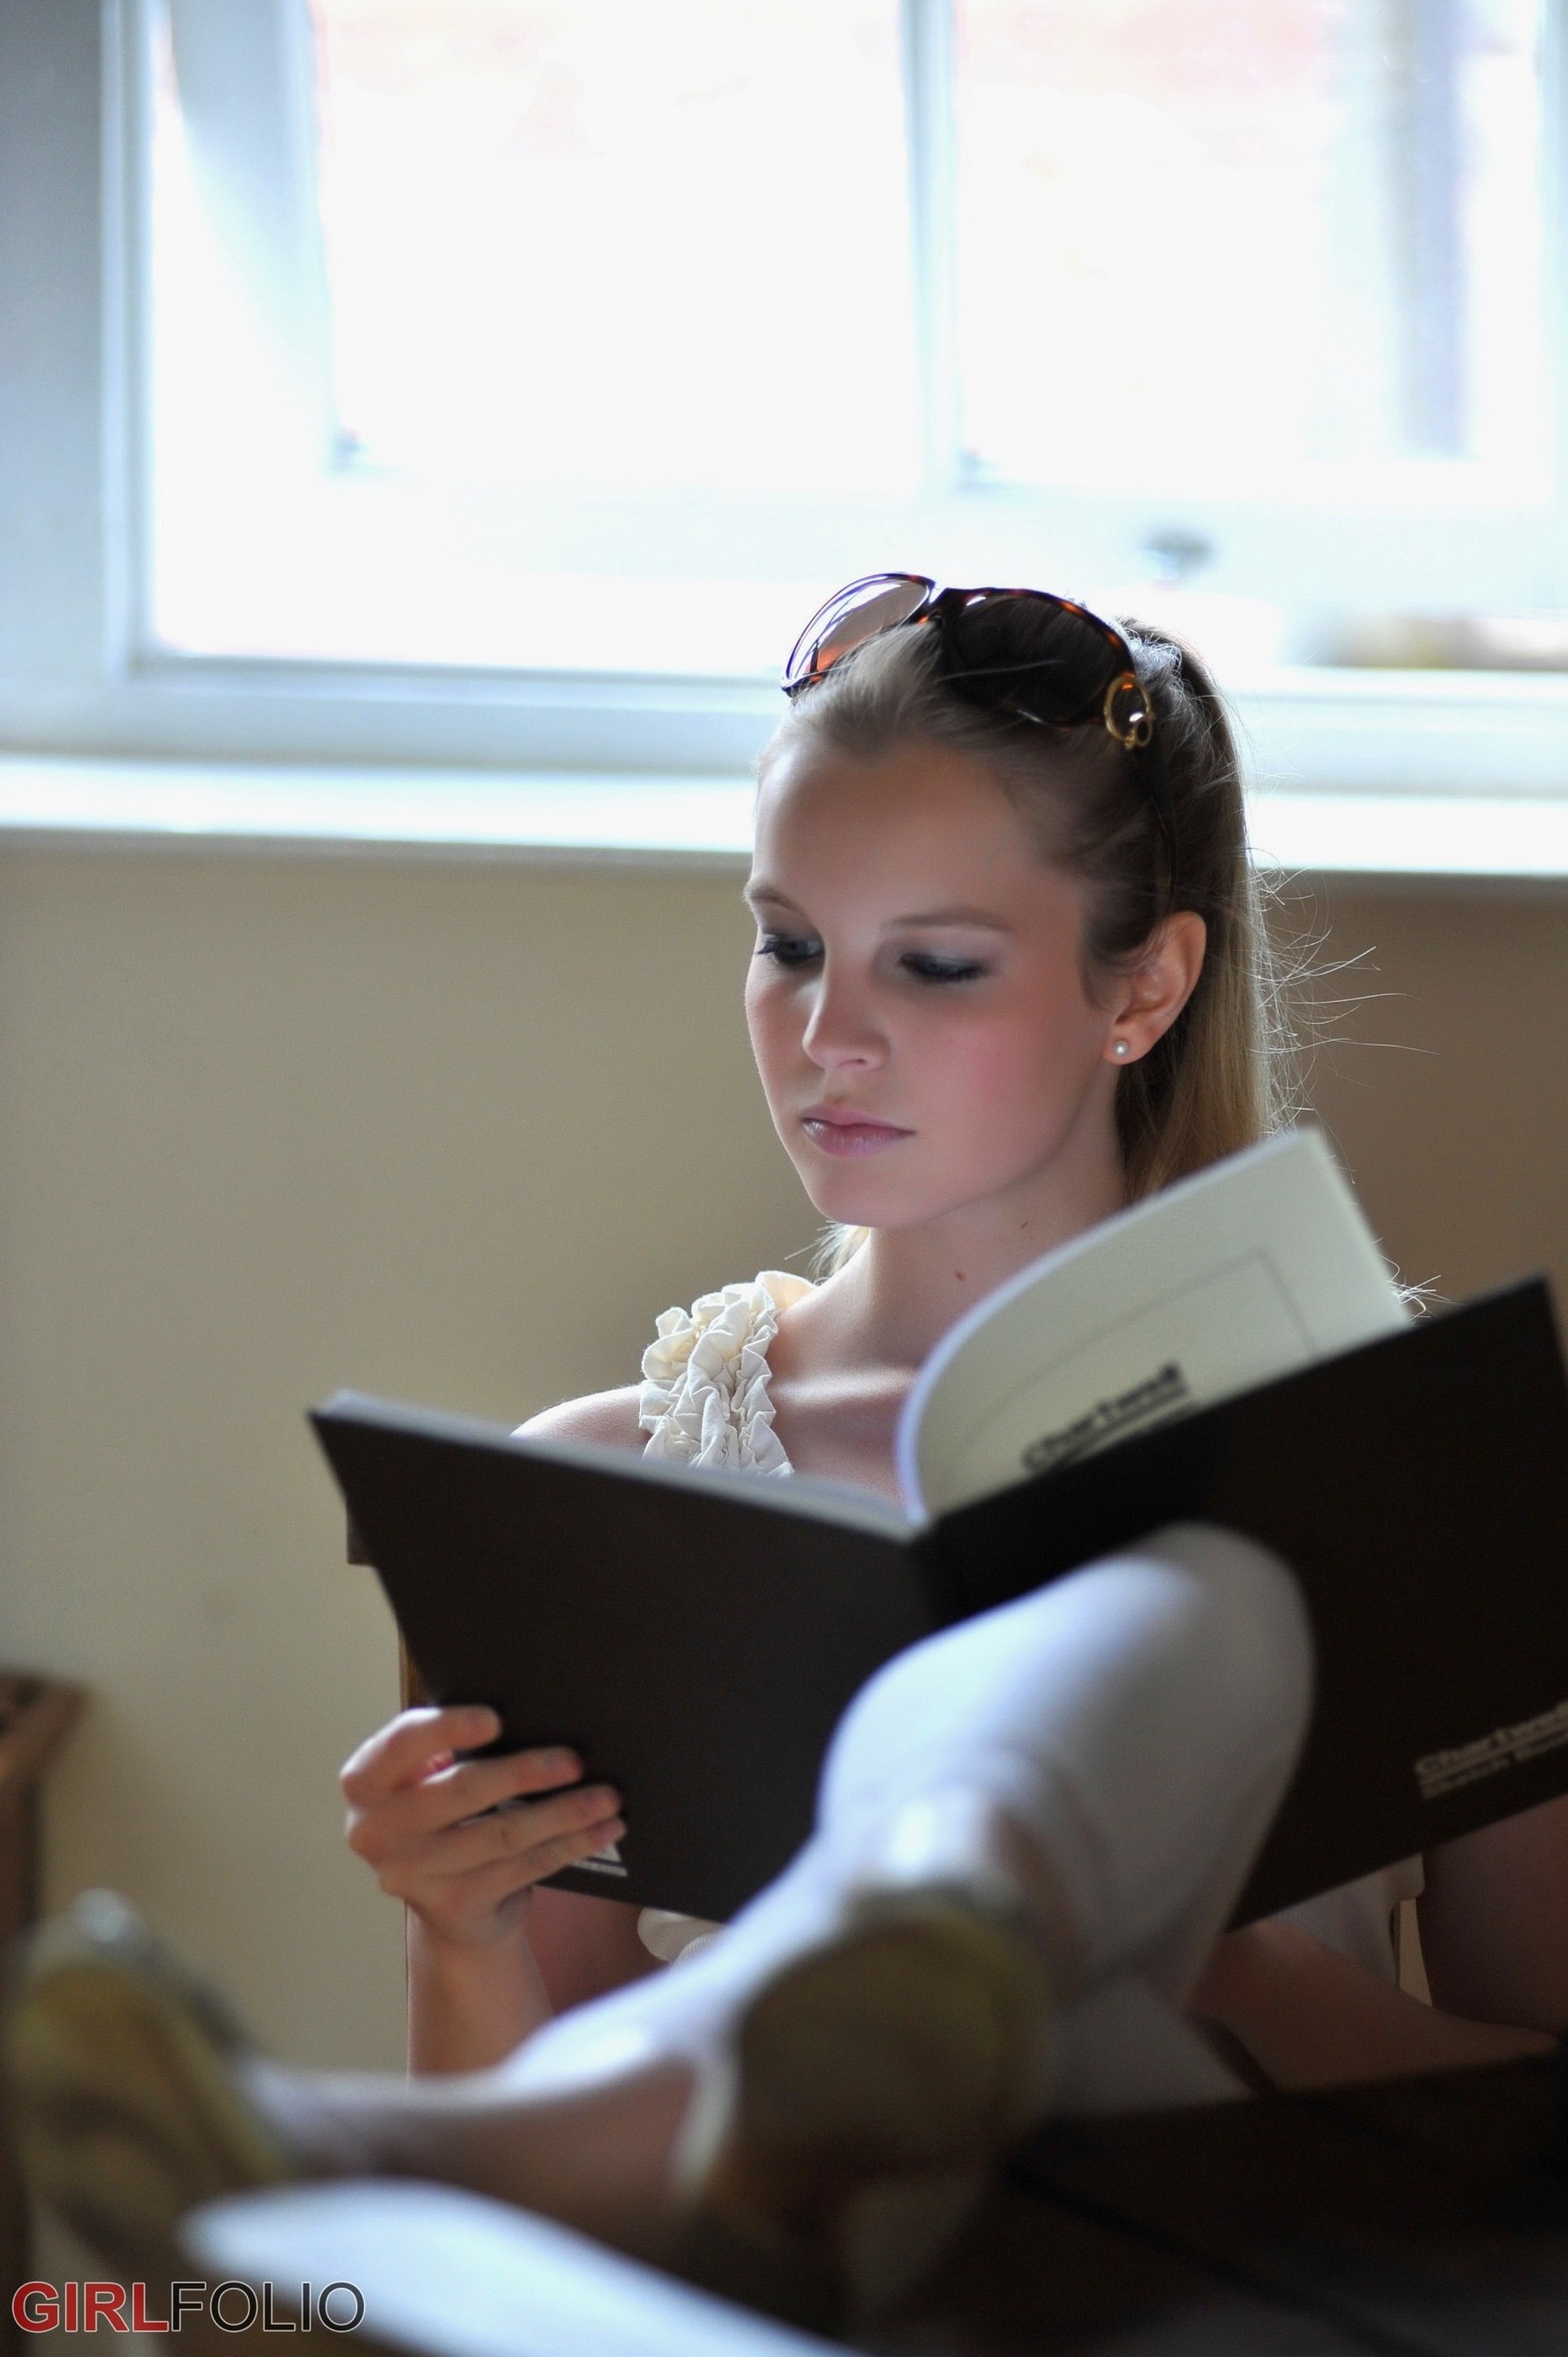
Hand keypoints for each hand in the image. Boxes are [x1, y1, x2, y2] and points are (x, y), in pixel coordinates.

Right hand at [341, 1706, 624, 1950]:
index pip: (402, 1745)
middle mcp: (377, 1830)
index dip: (448, 1728)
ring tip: (606, 1797)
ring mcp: (413, 1874)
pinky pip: (524, 1867)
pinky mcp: (455, 1904)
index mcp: (366, 1782)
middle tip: (575, 1760)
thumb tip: (528, 1716)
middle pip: (461, 1791)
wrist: (447, 1903)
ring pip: (502, 1834)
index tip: (495, 1718)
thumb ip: (450, 1749)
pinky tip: (602, 1829)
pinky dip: (570, 1845)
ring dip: (563, 1813)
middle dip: (525, 1772)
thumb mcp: (429, 1776)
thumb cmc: (445, 1814)